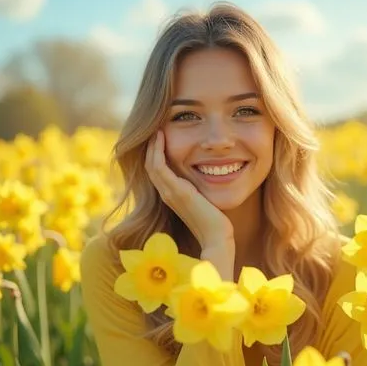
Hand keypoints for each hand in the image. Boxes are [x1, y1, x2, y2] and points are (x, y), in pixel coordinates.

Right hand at [145, 130, 234, 250]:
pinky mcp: (176, 191)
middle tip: (155, 130)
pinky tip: (161, 136)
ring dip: (152, 146)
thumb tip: (207, 176)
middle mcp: (167, 194)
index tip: (161, 137)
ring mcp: (169, 192)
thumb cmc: (215, 221)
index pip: (157, 171)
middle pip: (149, 166)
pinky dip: (156, 150)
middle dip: (151, 147)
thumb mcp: (204, 199)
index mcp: (172, 196)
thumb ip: (199, 188)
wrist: (216, 236)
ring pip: (151, 164)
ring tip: (156, 130)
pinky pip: (158, 166)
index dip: (156, 154)